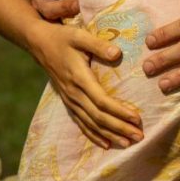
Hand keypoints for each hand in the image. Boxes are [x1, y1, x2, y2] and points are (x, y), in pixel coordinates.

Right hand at [27, 19, 143, 149]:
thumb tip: (117, 54)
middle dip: (120, 128)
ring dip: (111, 134)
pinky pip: (82, 123)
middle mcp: (74, 94)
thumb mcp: (80, 36)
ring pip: (91, 124)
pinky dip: (94, 135)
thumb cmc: (63, 37)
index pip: (102, 101)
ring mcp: (70, 100)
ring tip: (129, 143)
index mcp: (79, 78)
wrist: (39, 43)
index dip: (120, 111)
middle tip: (140, 136)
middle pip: (99, 118)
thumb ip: (99, 45)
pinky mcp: (68, 102)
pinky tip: (106, 144)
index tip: (137, 118)